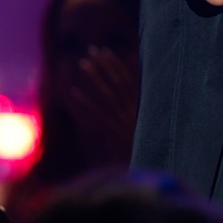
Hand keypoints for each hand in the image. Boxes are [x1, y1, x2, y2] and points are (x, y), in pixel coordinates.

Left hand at [67, 46, 139, 166]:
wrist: (148, 172)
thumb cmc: (144, 153)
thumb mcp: (144, 130)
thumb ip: (136, 114)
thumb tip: (126, 98)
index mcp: (141, 108)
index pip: (129, 80)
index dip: (116, 65)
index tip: (105, 52)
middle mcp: (134, 111)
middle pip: (118, 83)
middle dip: (105, 65)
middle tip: (92, 50)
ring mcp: (124, 122)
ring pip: (108, 95)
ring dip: (96, 78)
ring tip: (83, 63)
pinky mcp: (115, 134)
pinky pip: (99, 115)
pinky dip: (87, 103)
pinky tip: (74, 93)